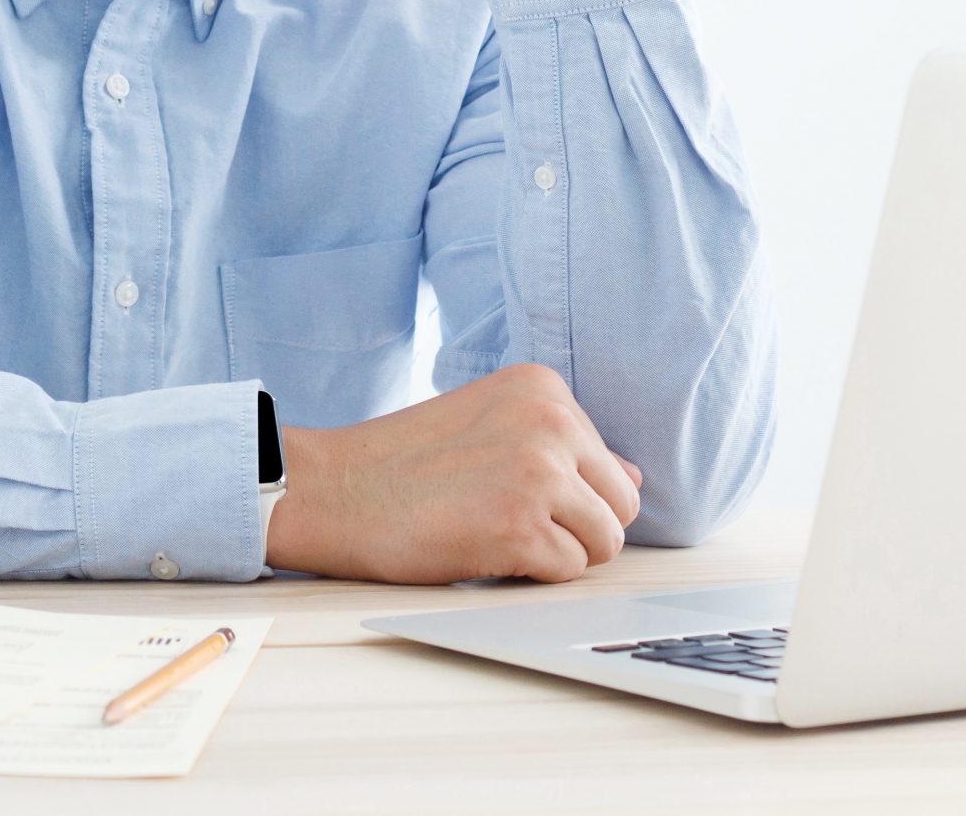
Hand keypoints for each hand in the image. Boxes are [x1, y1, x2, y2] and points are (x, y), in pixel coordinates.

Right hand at [265, 363, 645, 582]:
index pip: (610, 465)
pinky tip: (483, 550)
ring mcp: (537, 472)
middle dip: (577, 530)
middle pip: (620, 506)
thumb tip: (635, 479)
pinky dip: (532, 576)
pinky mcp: (519, 525)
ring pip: (605, 544)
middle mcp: (551, 421)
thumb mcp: (488, 426)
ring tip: (496, 535)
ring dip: (557, 555)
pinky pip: (569, 573)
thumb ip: (564, 447)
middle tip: (509, 523)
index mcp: (544, 388)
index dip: (568, 497)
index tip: (507, 491)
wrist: (330, 489)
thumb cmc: (401, 463)